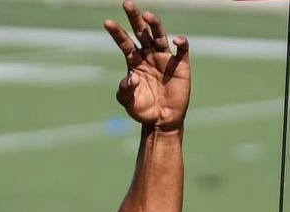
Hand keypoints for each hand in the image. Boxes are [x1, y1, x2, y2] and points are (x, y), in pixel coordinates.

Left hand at [105, 3, 189, 131]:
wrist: (161, 121)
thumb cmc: (143, 110)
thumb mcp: (128, 102)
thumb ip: (125, 90)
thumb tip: (132, 78)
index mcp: (135, 61)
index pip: (124, 42)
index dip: (117, 32)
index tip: (107, 22)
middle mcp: (149, 55)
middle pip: (141, 32)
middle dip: (134, 18)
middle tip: (127, 4)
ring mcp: (164, 58)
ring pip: (159, 35)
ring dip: (154, 24)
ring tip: (147, 15)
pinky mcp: (180, 65)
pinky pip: (182, 51)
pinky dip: (181, 44)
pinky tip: (177, 41)